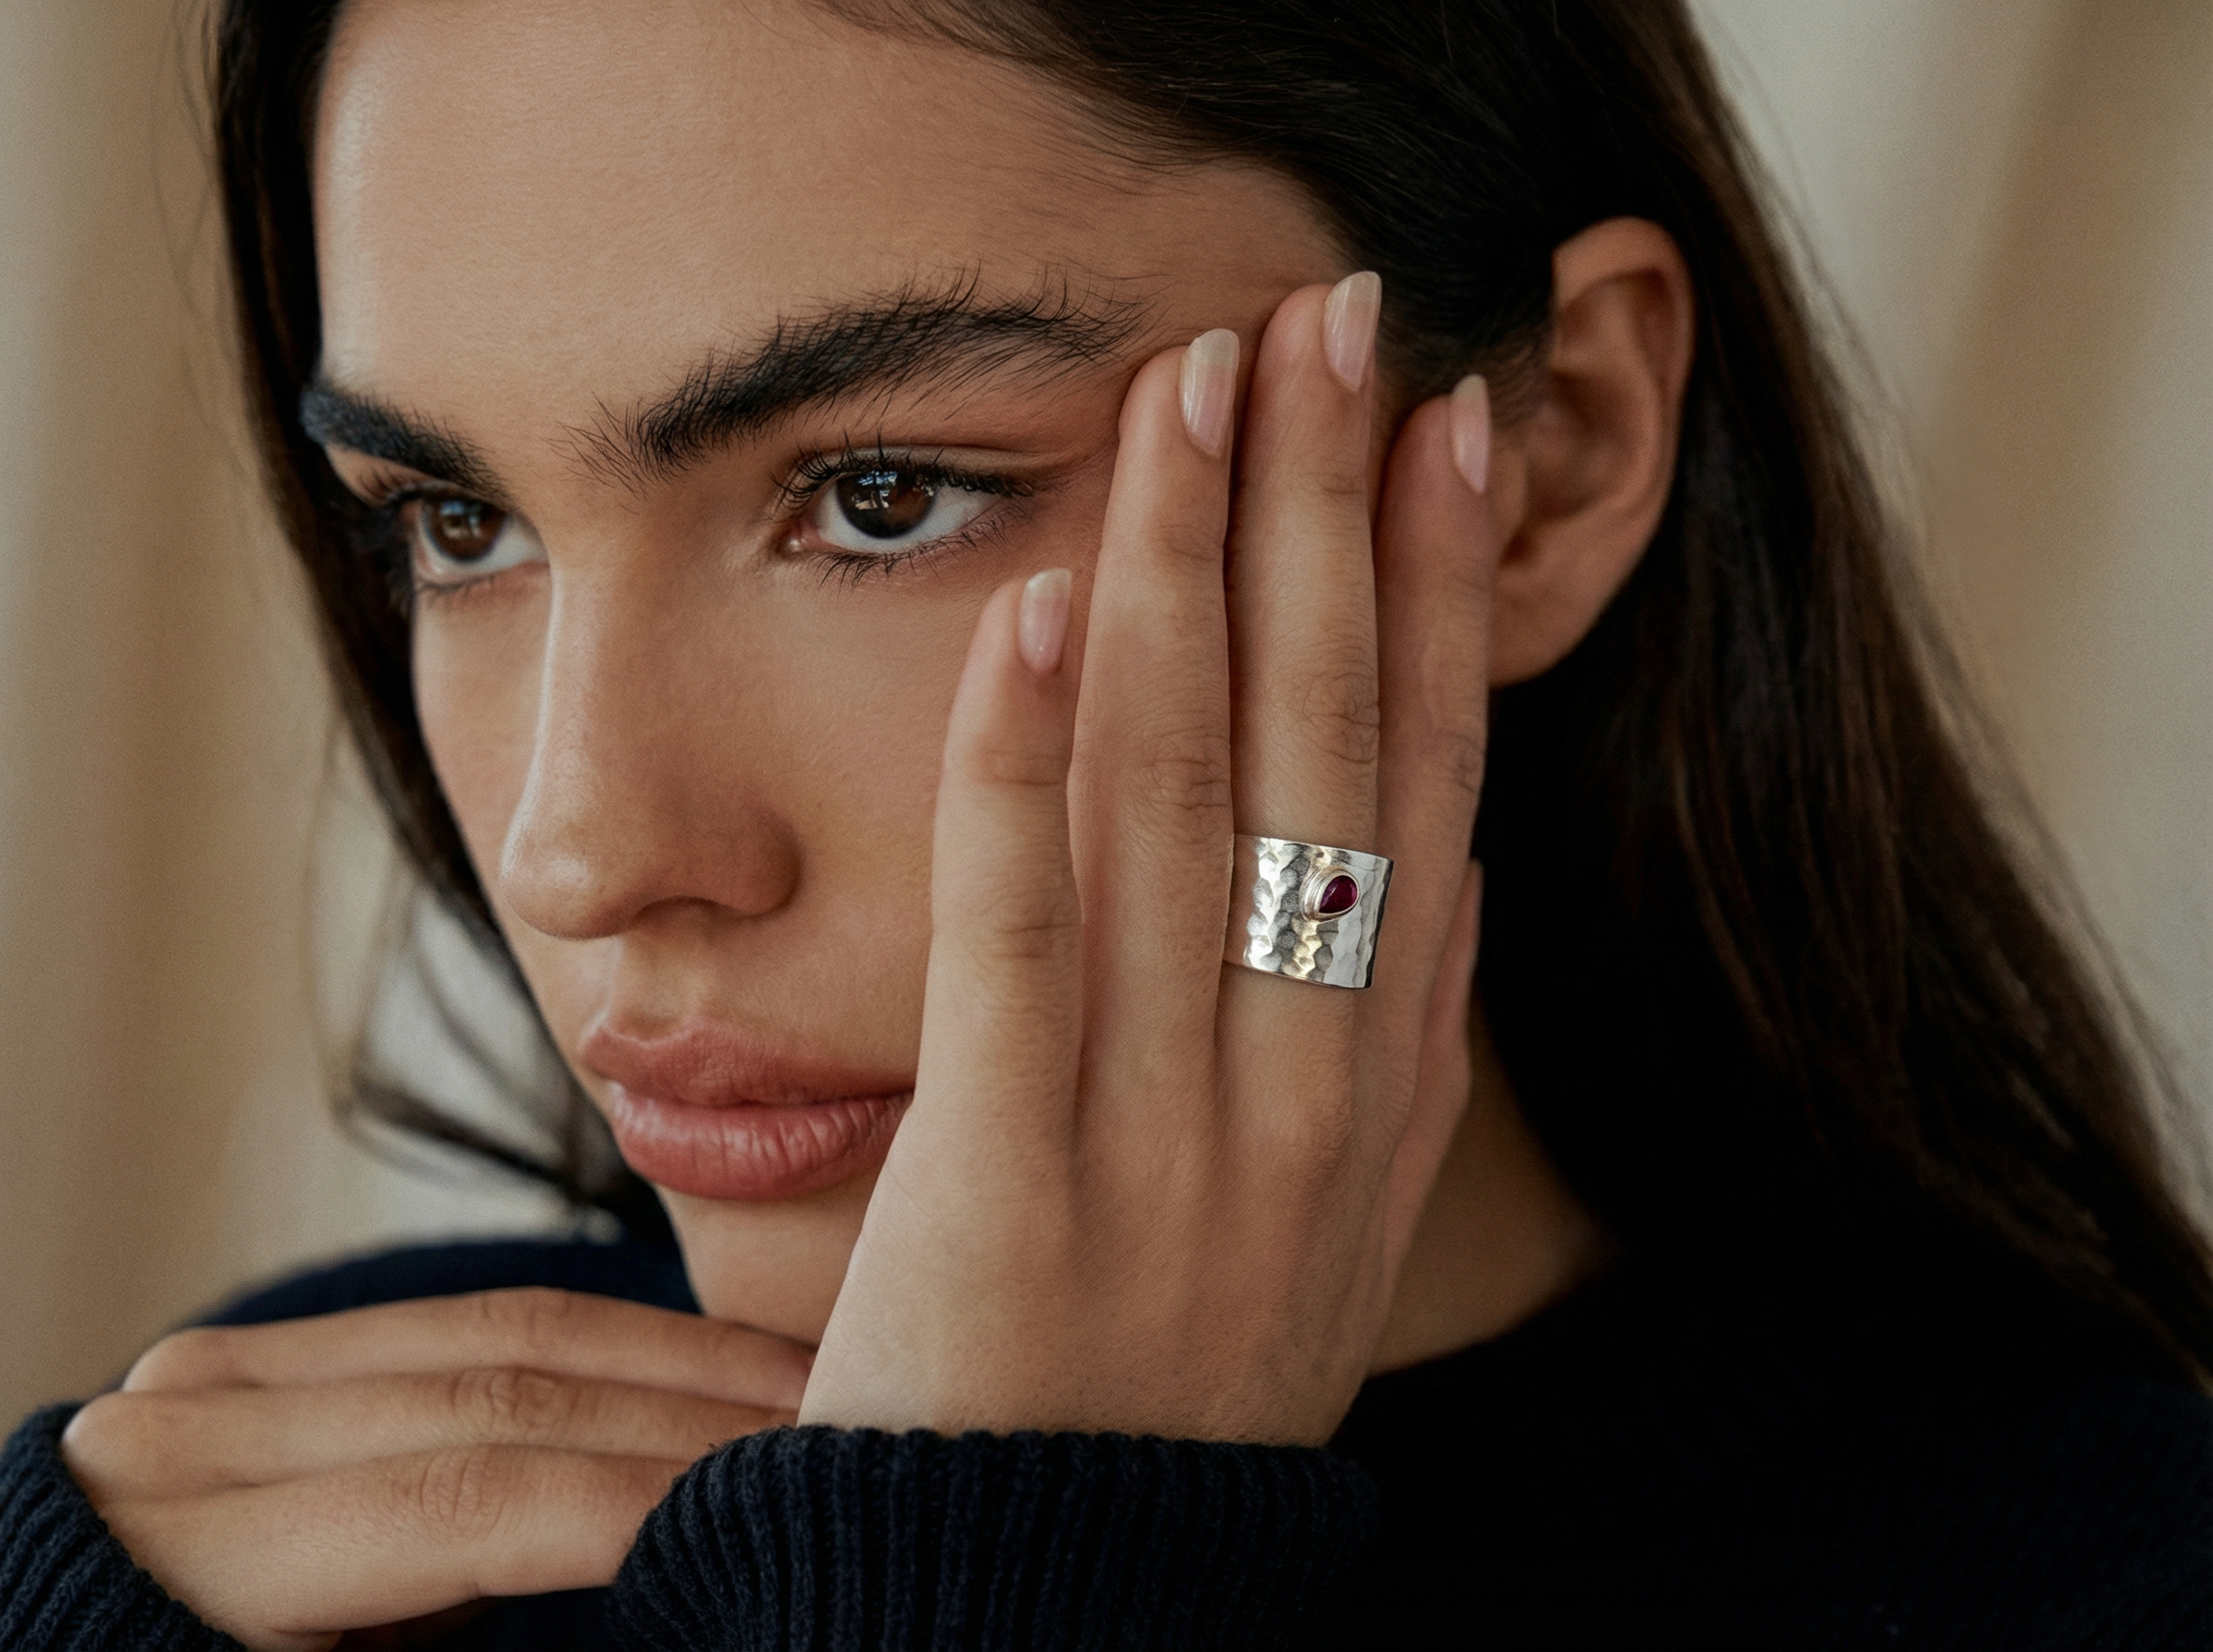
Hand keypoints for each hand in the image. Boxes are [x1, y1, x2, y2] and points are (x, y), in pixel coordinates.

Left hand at [61, 1289, 810, 1650]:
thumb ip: (515, 1646)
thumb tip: (692, 1582)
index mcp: (188, 1556)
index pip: (473, 1500)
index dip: (648, 1501)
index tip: (785, 1516)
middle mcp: (185, 1435)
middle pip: (499, 1391)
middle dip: (691, 1412)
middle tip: (844, 1433)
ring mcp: (212, 1381)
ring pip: (498, 1331)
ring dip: (672, 1359)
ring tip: (807, 1390)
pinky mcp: (254, 1363)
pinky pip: (460, 1326)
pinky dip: (600, 1345)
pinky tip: (703, 1364)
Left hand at [801, 275, 1495, 1445]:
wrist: (1054, 1601)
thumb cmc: (1175, 1375)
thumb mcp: (1329, 1206)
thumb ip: (1388, 1032)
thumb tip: (1450, 858)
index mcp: (1381, 1079)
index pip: (1427, 784)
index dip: (1439, 592)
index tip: (1444, 425)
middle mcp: (1307, 1085)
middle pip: (1327, 746)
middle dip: (1330, 514)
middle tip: (1328, 319)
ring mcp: (1172, 1132)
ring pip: (1191, 798)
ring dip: (1193, 572)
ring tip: (1196, 393)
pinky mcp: (1013, 1181)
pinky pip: (1025, 935)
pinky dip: (1030, 763)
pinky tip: (1044, 609)